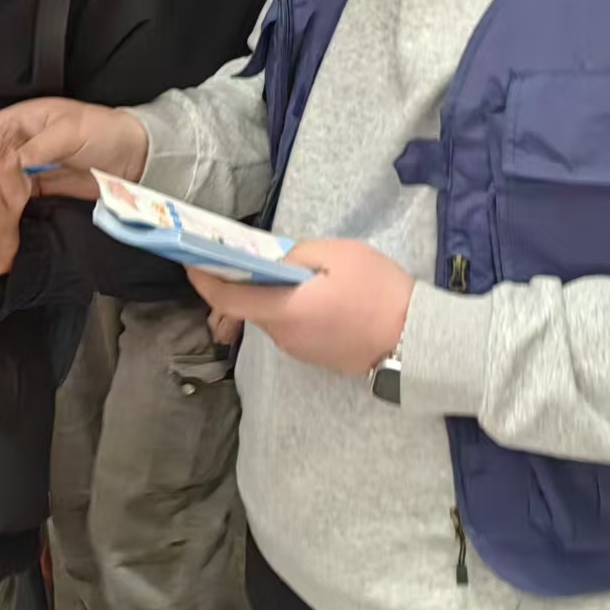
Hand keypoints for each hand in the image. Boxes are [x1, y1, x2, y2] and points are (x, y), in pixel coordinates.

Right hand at [0, 98, 148, 199]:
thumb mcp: (68, 133)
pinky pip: (13, 193)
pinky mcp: (38, 185)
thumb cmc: (104, 133)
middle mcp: (20, 142)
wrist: (134, 159)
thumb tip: (2, 162)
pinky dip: (3, 201)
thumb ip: (35, 148)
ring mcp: (28, 165)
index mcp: (23, 119)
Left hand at [187, 240, 413, 376]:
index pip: (228, 299)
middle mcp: (283, 336)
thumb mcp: (340, 256)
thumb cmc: (380, 293)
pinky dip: (289, 309)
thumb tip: (270, 257)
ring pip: (271, 316)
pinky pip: (290, 327)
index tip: (190, 262)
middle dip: (246, 281)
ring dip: (273, 295)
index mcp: (284, 310)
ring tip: (300, 272)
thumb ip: (297, 253)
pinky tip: (314, 294)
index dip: (205, 280)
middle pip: (249, 306)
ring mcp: (298, 350)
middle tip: (254, 255)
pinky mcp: (314, 356)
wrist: (419, 341)